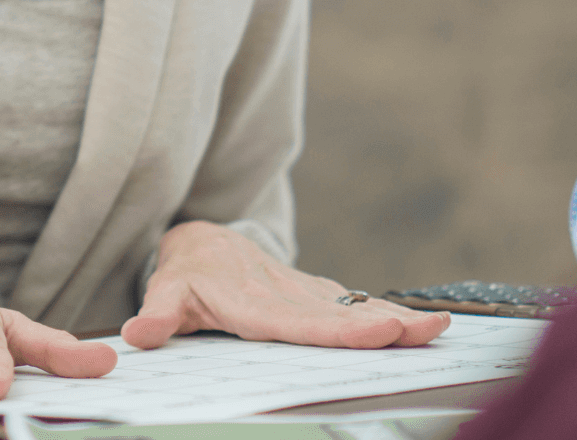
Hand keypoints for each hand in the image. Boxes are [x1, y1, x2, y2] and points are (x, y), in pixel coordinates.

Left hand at [121, 221, 450, 349]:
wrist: (202, 241)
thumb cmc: (185, 274)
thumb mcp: (165, 293)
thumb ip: (157, 316)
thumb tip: (139, 335)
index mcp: (250, 300)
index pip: (297, 321)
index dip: (337, 329)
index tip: (376, 332)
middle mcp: (284, 294)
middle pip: (336, 314)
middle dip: (382, 324)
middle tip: (425, 331)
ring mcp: (304, 292)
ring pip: (352, 307)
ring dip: (395, 319)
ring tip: (436, 328)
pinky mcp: (316, 293)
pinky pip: (353, 305)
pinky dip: (388, 314)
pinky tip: (421, 327)